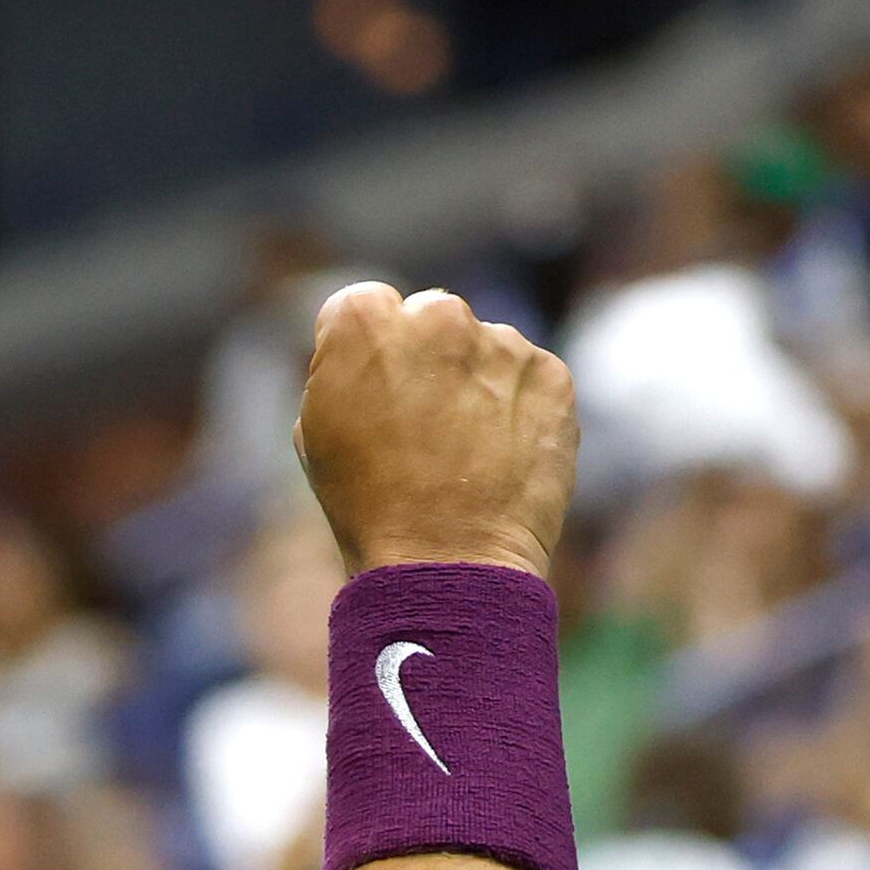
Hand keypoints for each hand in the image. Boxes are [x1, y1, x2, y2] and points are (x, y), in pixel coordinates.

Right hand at [296, 283, 576, 582]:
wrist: (449, 563)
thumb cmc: (369, 505)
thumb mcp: (318, 429)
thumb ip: (342, 368)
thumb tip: (373, 354)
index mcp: (365, 321)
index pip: (364, 306)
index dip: (365, 353)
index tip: (372, 392)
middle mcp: (437, 314)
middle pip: (431, 316)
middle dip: (428, 356)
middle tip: (423, 424)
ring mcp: (501, 342)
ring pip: (485, 346)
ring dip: (476, 381)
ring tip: (465, 451)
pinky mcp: (551, 374)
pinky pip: (528, 377)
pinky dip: (518, 408)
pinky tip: (500, 456)